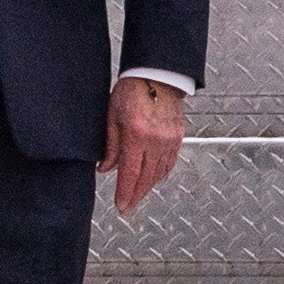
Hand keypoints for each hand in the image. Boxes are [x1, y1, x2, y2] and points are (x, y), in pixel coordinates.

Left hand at [102, 77, 185, 214]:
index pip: (130, 173)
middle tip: (127, 207)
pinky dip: (159, 174)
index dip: (125, 193)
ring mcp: (169, 140)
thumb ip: (110, 145)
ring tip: (137, 195)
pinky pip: (169, 163)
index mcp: (136, 135)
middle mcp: (155, 140)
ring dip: (148, 187)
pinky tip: (152, 179)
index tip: (121, 206)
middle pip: (146, 178)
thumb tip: (105, 168)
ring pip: (159, 173)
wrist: (156, 76)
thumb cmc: (132, 91)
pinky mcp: (178, 137)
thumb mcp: (112, 117)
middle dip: (136, 196)